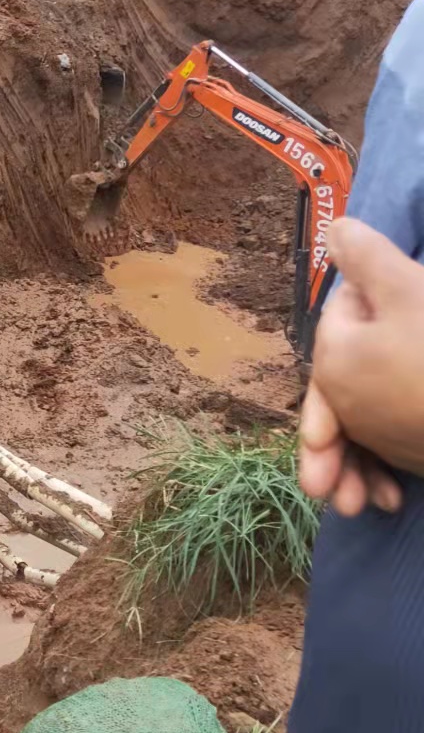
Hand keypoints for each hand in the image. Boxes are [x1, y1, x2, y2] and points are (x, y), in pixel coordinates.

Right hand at [299, 217, 423, 512]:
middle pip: (346, 400)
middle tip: (323, 492)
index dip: (322, 403)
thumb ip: (363, 266)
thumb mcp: (397, 301)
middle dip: (330, 449)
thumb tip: (342, 224)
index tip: (319, 441)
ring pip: (366, 430)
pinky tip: (389, 499)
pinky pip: (394, 447)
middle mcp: (397, 349)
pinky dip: (384, 473)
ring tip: (353, 507)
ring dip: (352, 469)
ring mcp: (413, 389)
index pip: (335, 354)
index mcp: (384, 318)